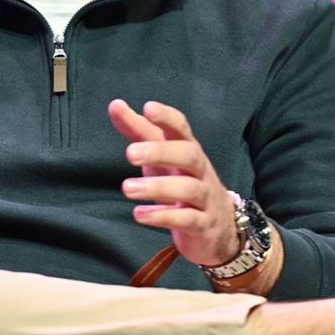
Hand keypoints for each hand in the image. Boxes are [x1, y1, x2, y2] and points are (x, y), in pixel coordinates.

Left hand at [109, 98, 239, 266]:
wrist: (219, 228)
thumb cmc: (183, 182)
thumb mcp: (162, 157)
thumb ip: (139, 132)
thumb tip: (115, 105)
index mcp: (188, 149)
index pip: (182, 128)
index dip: (167, 118)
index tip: (148, 108)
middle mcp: (200, 170)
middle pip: (189, 154)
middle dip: (160, 152)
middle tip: (130, 153)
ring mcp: (205, 198)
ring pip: (188, 188)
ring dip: (157, 187)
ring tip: (127, 188)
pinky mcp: (203, 225)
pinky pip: (188, 219)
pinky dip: (164, 216)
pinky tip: (140, 214)